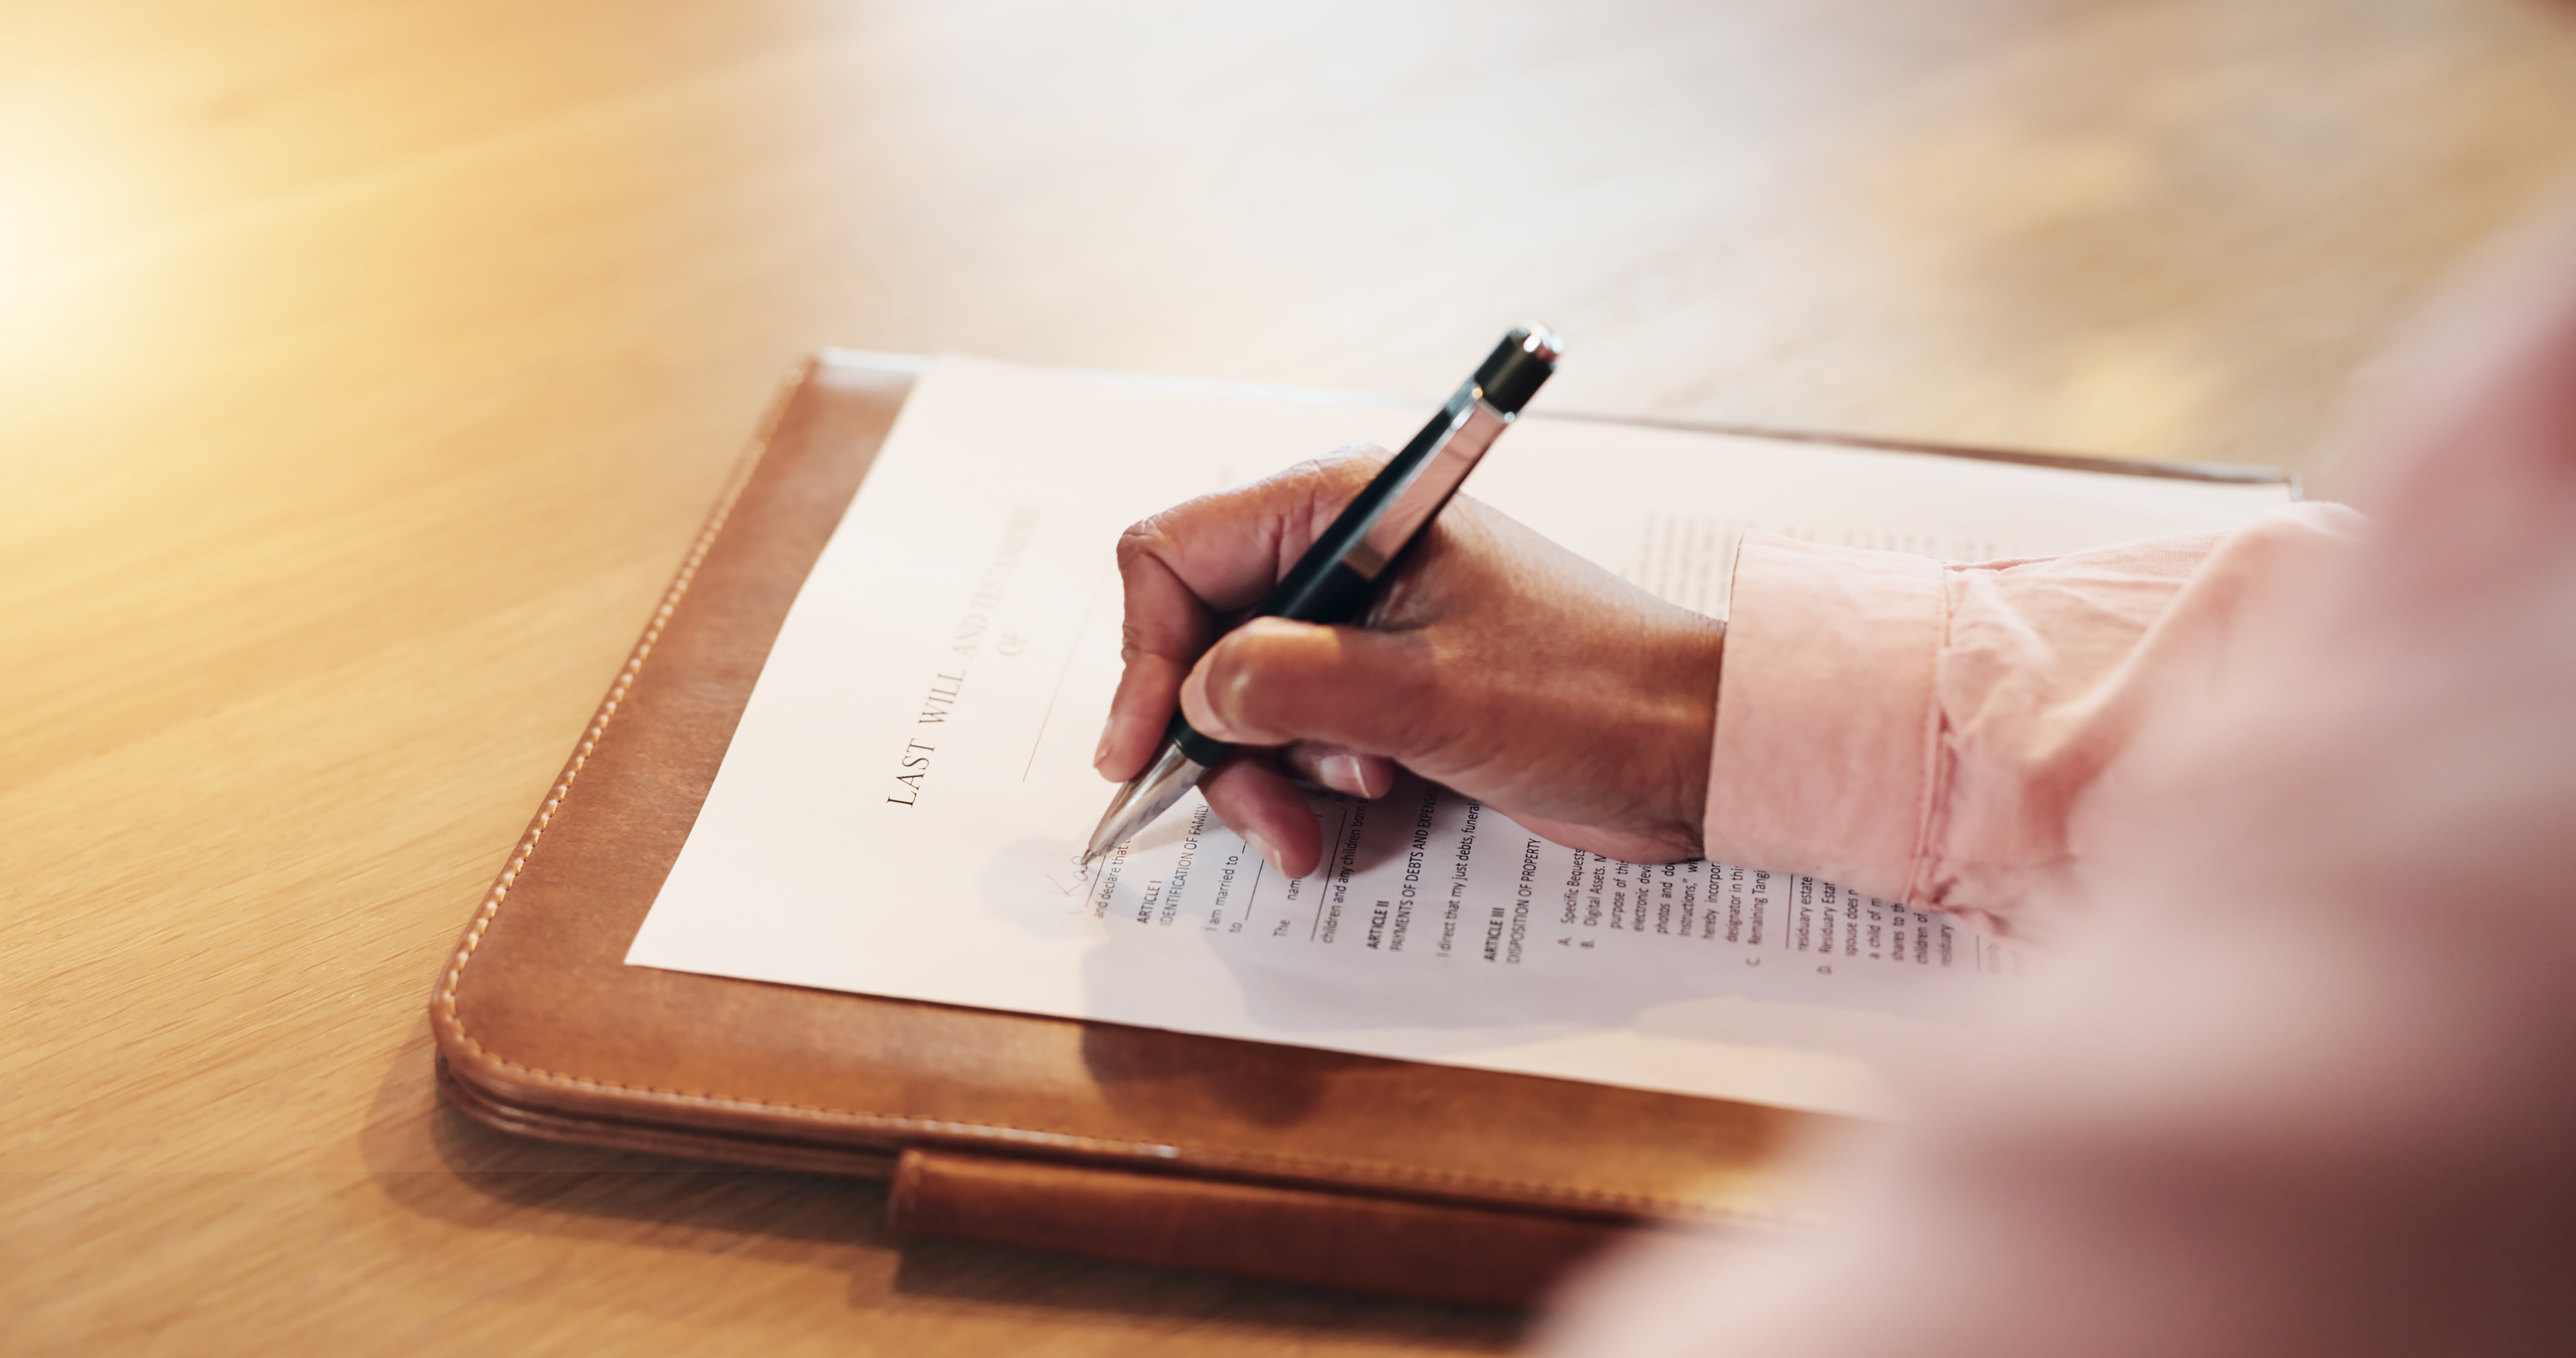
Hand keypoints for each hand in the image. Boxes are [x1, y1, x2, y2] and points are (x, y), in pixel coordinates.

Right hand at [1094, 449, 1724, 876]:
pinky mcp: (1382, 680)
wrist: (1690, 746)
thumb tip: (1196, 696)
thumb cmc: (1586, 696)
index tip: (1143, 747)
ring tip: (1341, 804)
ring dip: (1269, 770)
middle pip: (1198, 637)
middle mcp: (1339, 551)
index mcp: (1342, 506)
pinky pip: (1294, 728)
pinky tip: (1368, 796)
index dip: (1145, 654)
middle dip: (1217, 735)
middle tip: (1265, 812)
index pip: (1172, 556)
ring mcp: (1360, 619)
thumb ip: (1288, 684)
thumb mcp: (1421, 693)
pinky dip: (1308, 777)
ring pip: (1239, 696)